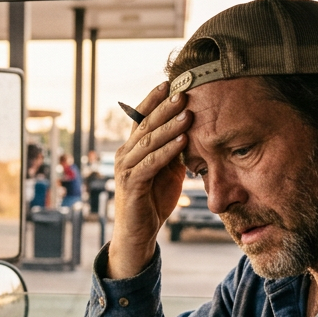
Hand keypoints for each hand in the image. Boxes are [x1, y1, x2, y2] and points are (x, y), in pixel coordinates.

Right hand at [108, 83, 192, 278]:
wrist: (138, 233)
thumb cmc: (153, 201)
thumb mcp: (168, 170)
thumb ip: (175, 151)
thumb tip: (193, 130)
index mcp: (132, 148)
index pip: (142, 118)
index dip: (154, 100)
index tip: (171, 82)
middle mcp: (125, 154)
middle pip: (145, 125)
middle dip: (165, 107)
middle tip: (184, 91)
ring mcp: (125, 168)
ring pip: (148, 141)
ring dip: (169, 126)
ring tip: (188, 112)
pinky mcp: (131, 184)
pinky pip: (150, 163)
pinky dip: (167, 151)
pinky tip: (183, 140)